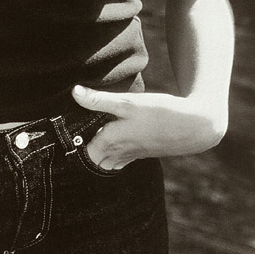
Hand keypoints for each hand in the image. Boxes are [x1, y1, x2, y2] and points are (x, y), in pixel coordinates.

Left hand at [72, 86, 226, 169]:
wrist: (195, 125)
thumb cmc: (160, 112)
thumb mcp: (128, 102)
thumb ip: (100, 100)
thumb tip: (74, 92)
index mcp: (111, 141)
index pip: (82, 153)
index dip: (70, 147)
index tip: (58, 138)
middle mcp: (120, 152)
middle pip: (92, 160)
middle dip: (81, 153)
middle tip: (68, 140)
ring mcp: (133, 154)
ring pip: (106, 161)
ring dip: (96, 153)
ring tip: (86, 140)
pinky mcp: (143, 151)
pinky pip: (120, 159)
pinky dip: (111, 153)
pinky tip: (112, 141)